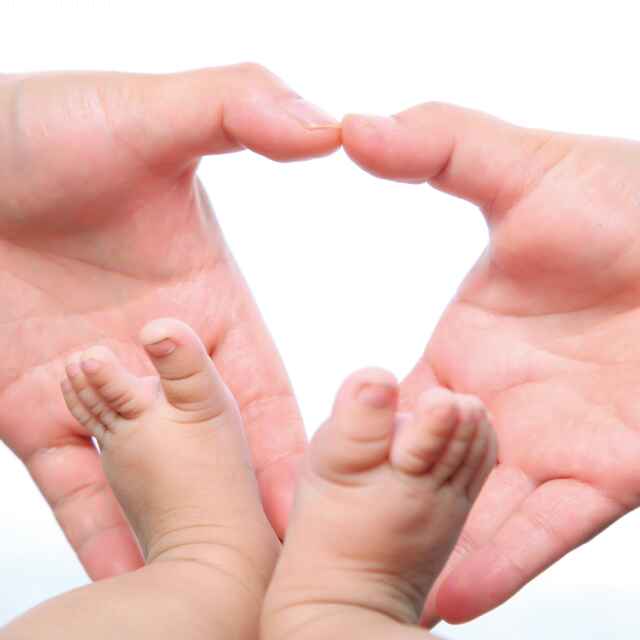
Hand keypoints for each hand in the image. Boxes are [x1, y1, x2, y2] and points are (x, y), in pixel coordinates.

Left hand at [0, 65, 338, 577]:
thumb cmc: (37, 129)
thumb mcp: (151, 112)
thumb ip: (239, 108)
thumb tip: (333, 126)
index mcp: (207, 303)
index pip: (268, 394)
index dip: (301, 454)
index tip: (339, 511)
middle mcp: (161, 359)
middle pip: (219, 456)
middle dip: (252, 519)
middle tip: (287, 586)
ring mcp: (98, 393)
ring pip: (153, 485)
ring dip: (182, 542)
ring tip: (218, 610)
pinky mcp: (34, 416)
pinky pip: (74, 489)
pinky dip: (101, 539)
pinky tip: (128, 596)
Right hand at [342, 104, 639, 622]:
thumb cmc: (629, 204)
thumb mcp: (521, 169)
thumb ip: (438, 147)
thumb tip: (352, 127)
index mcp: (459, 354)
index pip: (382, 407)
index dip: (341, 434)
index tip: (289, 465)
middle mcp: (491, 410)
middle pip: (414, 472)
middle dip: (367, 512)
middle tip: (307, 551)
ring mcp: (544, 447)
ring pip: (469, 513)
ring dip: (423, 551)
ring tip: (364, 590)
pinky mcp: (604, 476)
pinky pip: (544, 527)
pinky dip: (503, 561)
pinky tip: (456, 594)